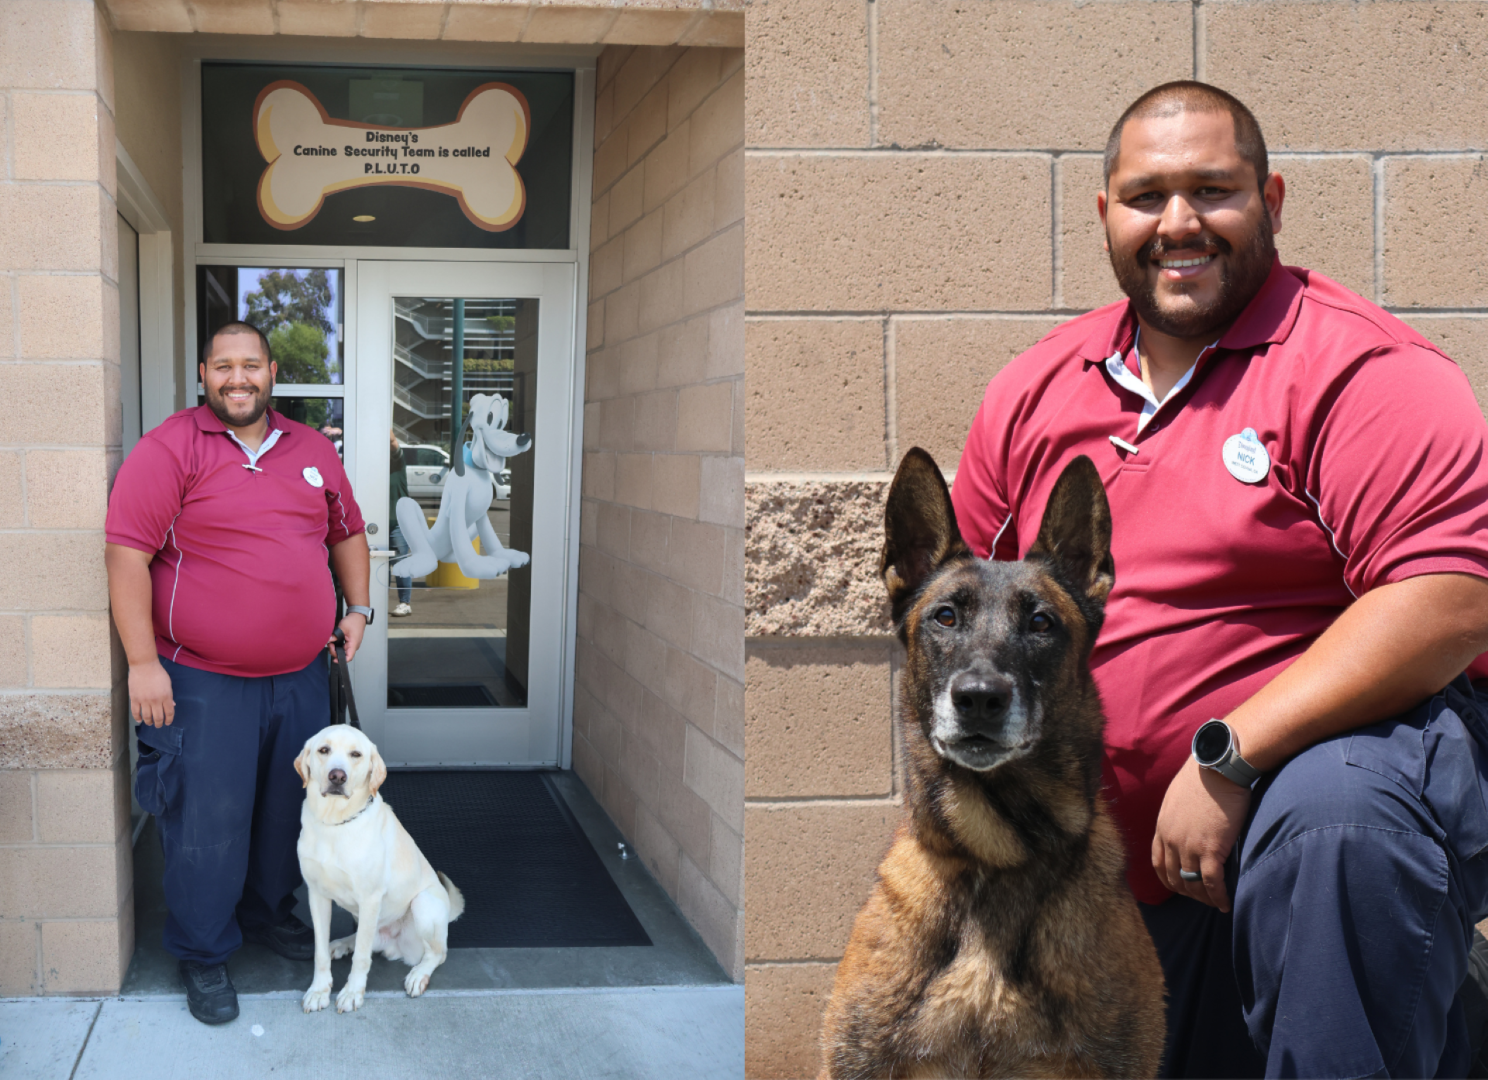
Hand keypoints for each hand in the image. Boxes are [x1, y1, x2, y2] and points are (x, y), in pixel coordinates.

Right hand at [128, 660, 174, 727]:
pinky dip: (137, 718)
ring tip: (150, 723)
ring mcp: (144, 700)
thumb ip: (169, 696)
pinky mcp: (134, 699)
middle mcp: (156, 701)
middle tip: (158, 725)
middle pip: (158, 717)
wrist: (144, 666)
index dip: (169, 720)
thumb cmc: (158, 673)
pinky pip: (135, 712)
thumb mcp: (168, 684)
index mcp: (166, 697)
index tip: (168, 723)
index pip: (169, 712)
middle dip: (159, 723)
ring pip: (147, 716)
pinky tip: (139, 720)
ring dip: (149, 722)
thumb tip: (172, 706)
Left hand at [328, 613, 366, 661]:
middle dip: (335, 651)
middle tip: (330, 644)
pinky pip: (344, 647)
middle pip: (344, 654)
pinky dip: (338, 645)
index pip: (349, 657)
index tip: (334, 659)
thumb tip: (328, 641)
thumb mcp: (342, 628)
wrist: (358, 616)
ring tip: (332, 641)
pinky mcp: (351, 642)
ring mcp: (353, 644)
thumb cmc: (353, 621)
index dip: (341, 660)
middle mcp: (354, 645)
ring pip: (343, 651)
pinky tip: (335, 641)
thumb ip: (335, 635)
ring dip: (336, 648)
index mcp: (354, 644)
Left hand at [1151, 756, 1251, 911]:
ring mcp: (1189, 846)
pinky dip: (1219, 897)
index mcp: (1162, 827)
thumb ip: (1177, 815)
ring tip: (1216, 904)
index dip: (1169, 879)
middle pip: (1174, 878)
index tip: (1181, 887)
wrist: (1217, 768)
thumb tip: (1186, 823)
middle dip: (1188, 893)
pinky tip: (1226, 904)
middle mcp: (1171, 840)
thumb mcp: (1178, 797)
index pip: (1158, 863)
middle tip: (1202, 898)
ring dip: (1204, 899)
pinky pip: (1212, 882)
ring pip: (1193, 884)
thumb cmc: (1203, 777)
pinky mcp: (1211, 849)